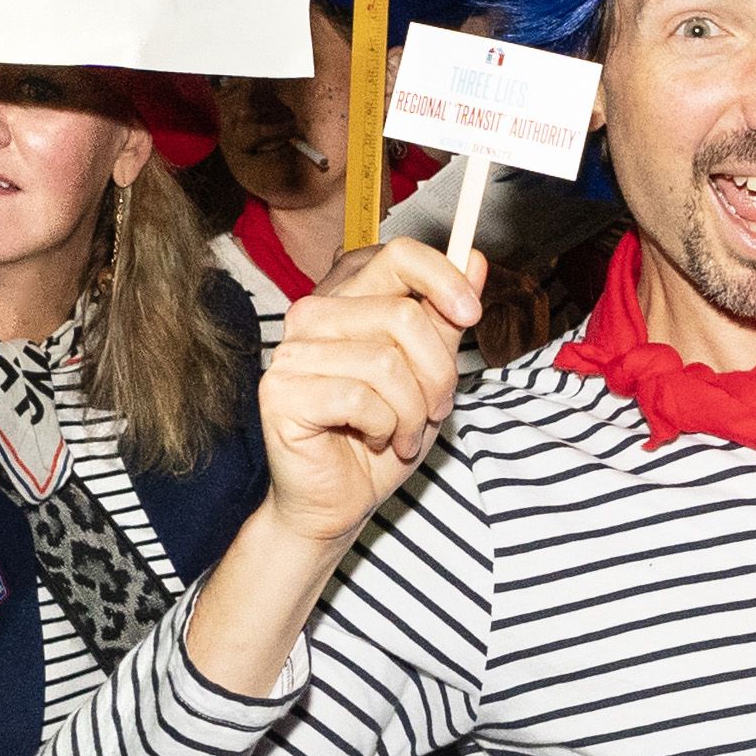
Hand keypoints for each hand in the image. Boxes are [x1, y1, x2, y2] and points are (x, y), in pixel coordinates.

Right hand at [256, 237, 479, 549]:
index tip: (471, 314)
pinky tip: (374, 440)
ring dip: (412, 410)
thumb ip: (445, 317)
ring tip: (403, 433)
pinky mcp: (281, 391)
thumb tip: (474, 260)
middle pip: (403, 313)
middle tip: (436, 407)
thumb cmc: (382, 435)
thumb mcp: (429, 373)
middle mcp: (313, 314)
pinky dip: (383, 427)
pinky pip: (360, 399)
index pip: (399, 255)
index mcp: (348, 298)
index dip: (444, 279)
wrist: (341, 501)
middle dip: (437, 371)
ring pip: (386, 362)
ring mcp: (292, 351)